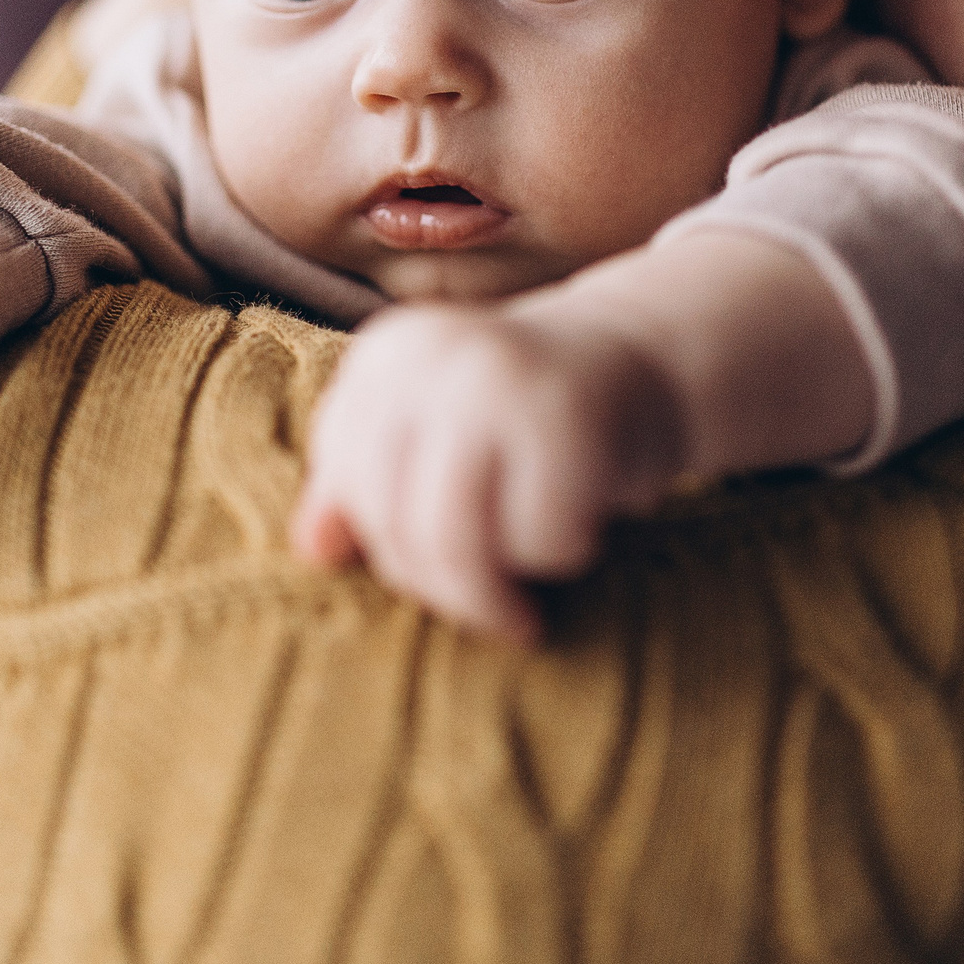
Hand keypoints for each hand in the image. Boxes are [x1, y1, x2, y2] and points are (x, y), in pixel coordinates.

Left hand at [291, 302, 691, 641]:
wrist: (650, 354)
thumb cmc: (530, 411)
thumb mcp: (439, 430)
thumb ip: (369, 481)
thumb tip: (313, 551)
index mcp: (391, 354)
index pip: (346, 480)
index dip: (384, 539)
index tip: (429, 564)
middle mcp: (436, 358)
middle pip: (396, 521)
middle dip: (441, 586)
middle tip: (493, 608)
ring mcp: (500, 383)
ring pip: (456, 542)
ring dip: (492, 596)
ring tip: (524, 607)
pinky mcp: (567, 419)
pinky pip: (539, 540)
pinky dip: (563, 551)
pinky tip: (584, 524)